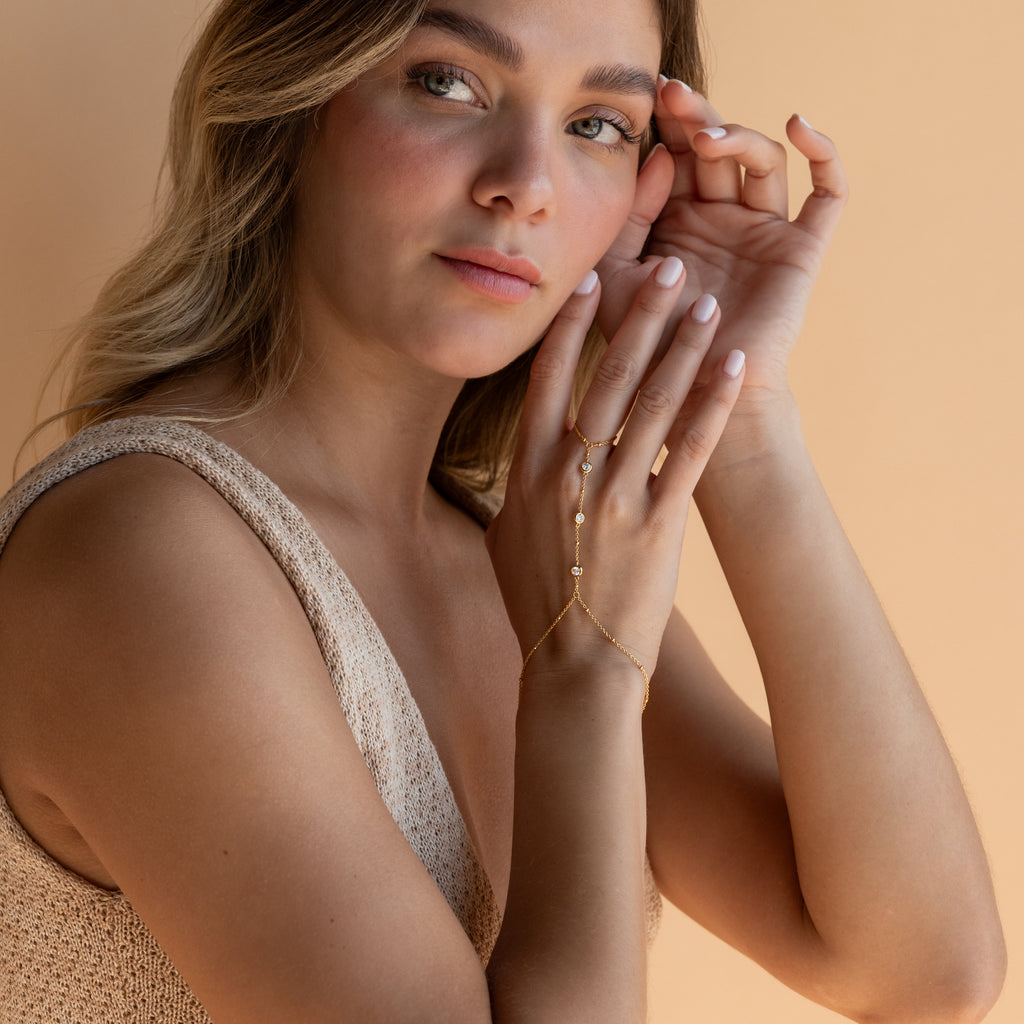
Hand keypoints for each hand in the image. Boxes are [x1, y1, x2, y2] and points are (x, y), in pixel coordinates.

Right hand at [487, 259, 744, 691]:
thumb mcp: (505, 534)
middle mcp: (568, 473)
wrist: (573, 662)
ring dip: (683, 348)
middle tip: (669, 267)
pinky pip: (690, 452)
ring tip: (708, 304)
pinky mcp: (658, 523)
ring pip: (652, 405)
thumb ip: (518, 483)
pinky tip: (735, 367)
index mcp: (527, 470)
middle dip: (640, 316)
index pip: (550, 379)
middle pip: (607, 376)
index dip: (572, 325)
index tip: (593, 279)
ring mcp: (614, 496)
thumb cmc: (537, 599)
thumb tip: (526, 449)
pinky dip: (713, 405)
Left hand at [596, 80, 847, 399]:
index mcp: (677, 222)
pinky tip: (798, 127)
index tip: (650, 99)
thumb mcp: (617, 277)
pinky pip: (828, 195)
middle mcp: (721, 219)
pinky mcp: (800, 249)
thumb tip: (659, 158)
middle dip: (697, 118)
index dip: (669, 126)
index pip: (678, 157)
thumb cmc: (644, 347)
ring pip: (763, 161)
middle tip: (673, 95)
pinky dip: (824, 154)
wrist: (689, 398)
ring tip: (707, 139)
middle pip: (719, 150)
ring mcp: (762, 231)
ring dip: (738, 138)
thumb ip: (629, 219)